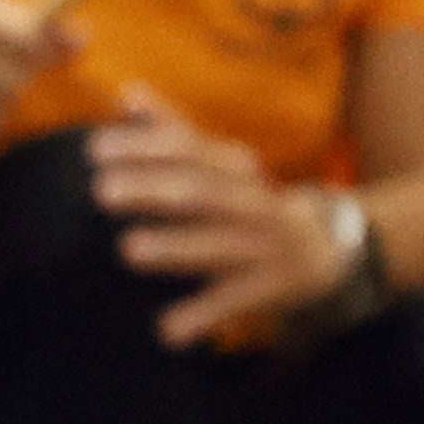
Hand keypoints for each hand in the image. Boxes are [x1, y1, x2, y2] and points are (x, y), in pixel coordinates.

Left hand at [87, 94, 352, 349]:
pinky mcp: (272, 286)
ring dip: (176, 246)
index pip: (189, 149)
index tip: (93, 148)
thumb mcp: (221, 166)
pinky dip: (203, 316)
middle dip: (153, 189)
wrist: (330, 245)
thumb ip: (174, 131)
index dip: (144, 145)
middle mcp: (252, 201)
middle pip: (200, 191)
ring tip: (129, 249)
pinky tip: (166, 331)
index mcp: (235, 169)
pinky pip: (235, 301)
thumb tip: (126, 92)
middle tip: (101, 191)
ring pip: (219, 244)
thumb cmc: (252, 202)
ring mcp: (265, 244)